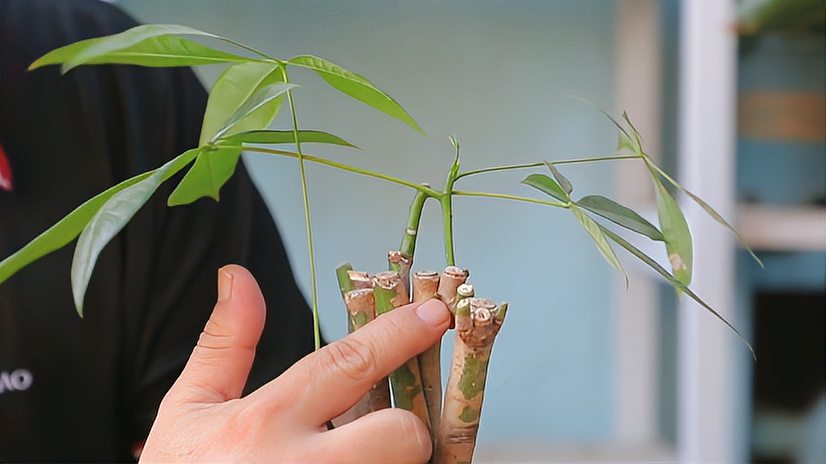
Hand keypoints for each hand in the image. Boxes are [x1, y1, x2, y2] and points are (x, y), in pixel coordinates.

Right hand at [139, 265, 449, 462]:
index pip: (347, 362)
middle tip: (382, 434)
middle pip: (401, 435)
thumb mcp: (189, 412)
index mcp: (265, 423)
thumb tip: (240, 277)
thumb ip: (224, 346)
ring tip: (354, 461)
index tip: (433, 314)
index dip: (398, 332)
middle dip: (404, 429)